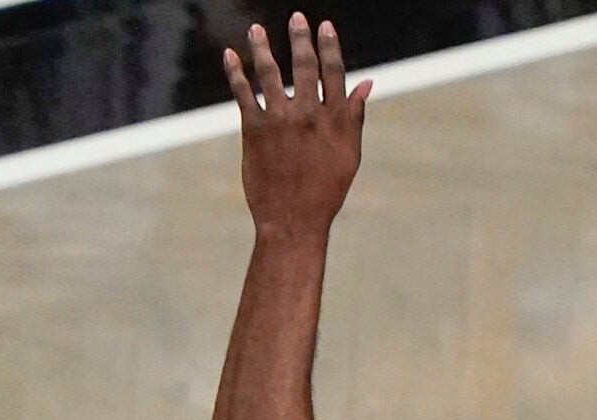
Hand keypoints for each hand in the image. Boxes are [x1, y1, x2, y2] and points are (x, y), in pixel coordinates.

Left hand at [225, 15, 370, 240]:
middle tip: (297, 17)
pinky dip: (236, 73)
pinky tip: (230, 56)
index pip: (334, 72)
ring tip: (256, 29)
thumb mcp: (349, 154)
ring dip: (263, 48)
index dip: (329, 46)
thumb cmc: (325, 190)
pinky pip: (244, 94)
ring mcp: (280, 121)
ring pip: (270, 74)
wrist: (293, 221)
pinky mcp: (254, 131)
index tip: (324, 26)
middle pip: (305, 66)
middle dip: (301, 38)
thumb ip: (354, 116)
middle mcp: (308, 114)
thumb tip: (367, 84)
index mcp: (334, 118)